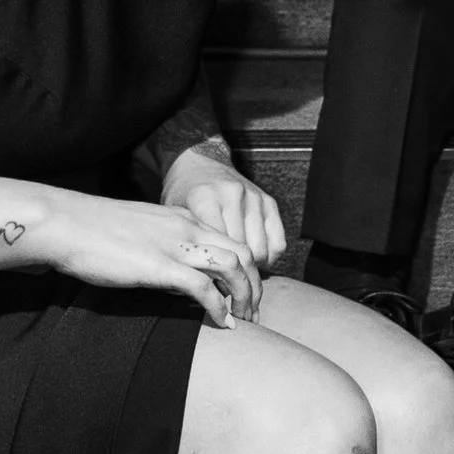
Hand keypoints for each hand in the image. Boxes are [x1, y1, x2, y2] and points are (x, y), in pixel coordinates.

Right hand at [48, 189, 267, 324]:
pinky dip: (218, 306)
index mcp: (182, 218)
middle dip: (254, 285)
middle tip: (253, 314)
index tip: (246, 296)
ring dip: (244, 296)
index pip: (232, 240)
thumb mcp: (142, 234)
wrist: (64, 223)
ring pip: (232, 265)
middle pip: (242, 253)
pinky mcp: (158, 265)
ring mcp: (173, 244)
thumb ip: (166, 251)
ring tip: (242, 321)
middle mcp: (186, 227)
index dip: (247, 270)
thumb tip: (181, 285)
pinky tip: (221, 323)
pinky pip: (203, 286)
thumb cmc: (94, 232)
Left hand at [163, 148, 288, 277]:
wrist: (199, 162)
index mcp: (204, 199)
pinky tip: (255, 262)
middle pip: (241, 253)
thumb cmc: (183, 196)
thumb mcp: (175, 218)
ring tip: (239, 276)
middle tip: (226, 290)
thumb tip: (201, 290)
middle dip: (235, 277)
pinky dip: (269, 258)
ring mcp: (253, 197)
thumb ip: (188, 246)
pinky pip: (278, 242)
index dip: (217, 276)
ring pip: (261, 251)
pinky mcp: (268, 201)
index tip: (212, 291)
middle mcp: (231, 196)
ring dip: (252, 269)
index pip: (218, 249)